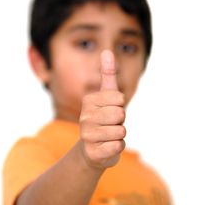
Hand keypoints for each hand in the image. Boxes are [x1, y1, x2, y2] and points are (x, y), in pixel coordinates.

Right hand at [80, 50, 125, 168]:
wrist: (93, 149)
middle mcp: (84, 117)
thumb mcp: (107, 96)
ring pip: (120, 132)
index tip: (110, 110)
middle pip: (120, 115)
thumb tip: (107, 51)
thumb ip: (107, 74)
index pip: (119, 98)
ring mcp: (87, 136)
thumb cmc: (103, 119)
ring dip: (119, 135)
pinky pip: (118, 146)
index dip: (120, 106)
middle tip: (110, 124)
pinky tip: (107, 147)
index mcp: (88, 101)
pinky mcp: (93, 153)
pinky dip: (118, 147)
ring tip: (108, 136)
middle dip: (120, 121)